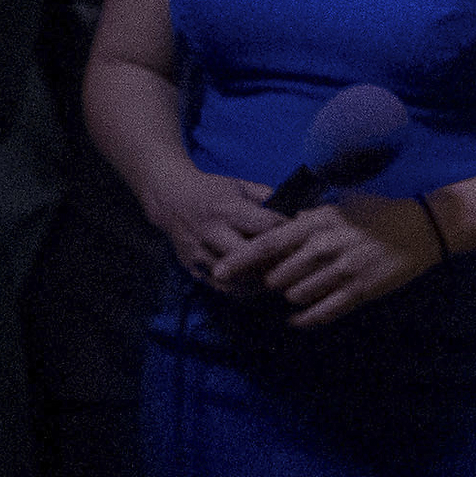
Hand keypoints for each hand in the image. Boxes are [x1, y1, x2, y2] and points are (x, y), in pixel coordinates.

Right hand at [150, 169, 287, 288]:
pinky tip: (258, 288)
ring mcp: (198, 253)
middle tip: (296, 267)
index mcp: (227, 209)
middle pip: (251, 257)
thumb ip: (269, 199)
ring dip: (261, 283)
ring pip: (235, 278)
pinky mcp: (191, 268)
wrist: (170, 199)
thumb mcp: (241, 186)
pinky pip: (220, 288)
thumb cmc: (213, 190)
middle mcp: (211, 233)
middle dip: (276, 263)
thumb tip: (300, 215)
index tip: (305, 240)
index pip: (266, 228)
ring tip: (281, 282)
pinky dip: (242, 291)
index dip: (289, 235)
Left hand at [215, 195, 440, 327]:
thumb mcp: (339, 206)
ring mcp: (342, 271)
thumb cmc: (378, 214)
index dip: (239, 261)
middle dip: (272, 282)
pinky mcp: (359, 291)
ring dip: (292, 297)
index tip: (218, 273)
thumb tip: (279, 225)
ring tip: (298, 292)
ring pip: (296, 296)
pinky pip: (320, 312)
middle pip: (277, 276)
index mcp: (316, 223)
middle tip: (276, 282)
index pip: (267, 244)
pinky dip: (304, 319)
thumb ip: (308, 218)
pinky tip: (298, 319)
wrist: (422, 228)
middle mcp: (324, 247)